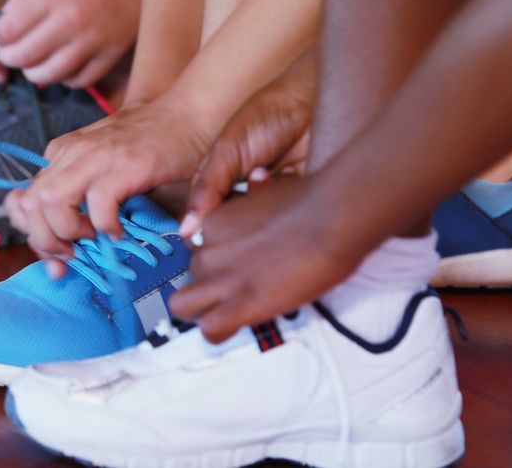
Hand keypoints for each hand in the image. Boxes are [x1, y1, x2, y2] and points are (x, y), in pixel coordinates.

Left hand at [0, 0, 142, 87]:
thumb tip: (3, 22)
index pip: (7, 31)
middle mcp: (71, 19)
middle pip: (23, 58)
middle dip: (9, 58)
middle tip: (9, 52)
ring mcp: (94, 39)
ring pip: (49, 76)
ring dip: (33, 73)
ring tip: (33, 62)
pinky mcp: (113, 53)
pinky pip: (80, 81)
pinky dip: (65, 78)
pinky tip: (62, 64)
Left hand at [4, 98, 209, 276]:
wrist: (184, 114)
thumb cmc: (147, 147)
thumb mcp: (99, 168)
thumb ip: (75, 196)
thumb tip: (59, 244)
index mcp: (60, 154)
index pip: (21, 200)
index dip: (30, 234)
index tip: (52, 254)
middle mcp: (70, 152)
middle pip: (29, 204)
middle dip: (44, 240)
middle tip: (71, 254)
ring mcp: (94, 156)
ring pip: (51, 202)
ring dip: (68, 232)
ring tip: (92, 238)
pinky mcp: (123, 165)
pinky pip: (97, 206)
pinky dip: (105, 226)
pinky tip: (118, 230)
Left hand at [170, 176, 362, 342]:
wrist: (328, 219)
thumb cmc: (310, 203)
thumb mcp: (269, 190)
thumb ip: (255, 195)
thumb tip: (259, 179)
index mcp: (213, 222)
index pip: (194, 247)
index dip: (213, 258)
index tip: (231, 263)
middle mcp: (208, 250)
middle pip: (190, 275)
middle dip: (209, 284)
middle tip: (235, 289)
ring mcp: (219, 278)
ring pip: (183, 306)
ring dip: (202, 311)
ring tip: (226, 313)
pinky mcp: (239, 304)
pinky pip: (211, 329)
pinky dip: (218, 332)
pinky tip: (233, 328)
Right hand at [181, 69, 314, 236]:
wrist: (312, 101)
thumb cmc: (265, 117)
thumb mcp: (227, 150)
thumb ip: (206, 189)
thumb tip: (186, 231)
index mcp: (218, 185)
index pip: (204, 219)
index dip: (207, 224)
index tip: (212, 222)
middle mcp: (243, 197)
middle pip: (232, 227)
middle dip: (239, 209)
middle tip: (248, 180)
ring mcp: (271, 201)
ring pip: (260, 224)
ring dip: (263, 199)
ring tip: (268, 170)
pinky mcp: (299, 203)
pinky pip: (291, 219)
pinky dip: (288, 200)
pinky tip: (291, 173)